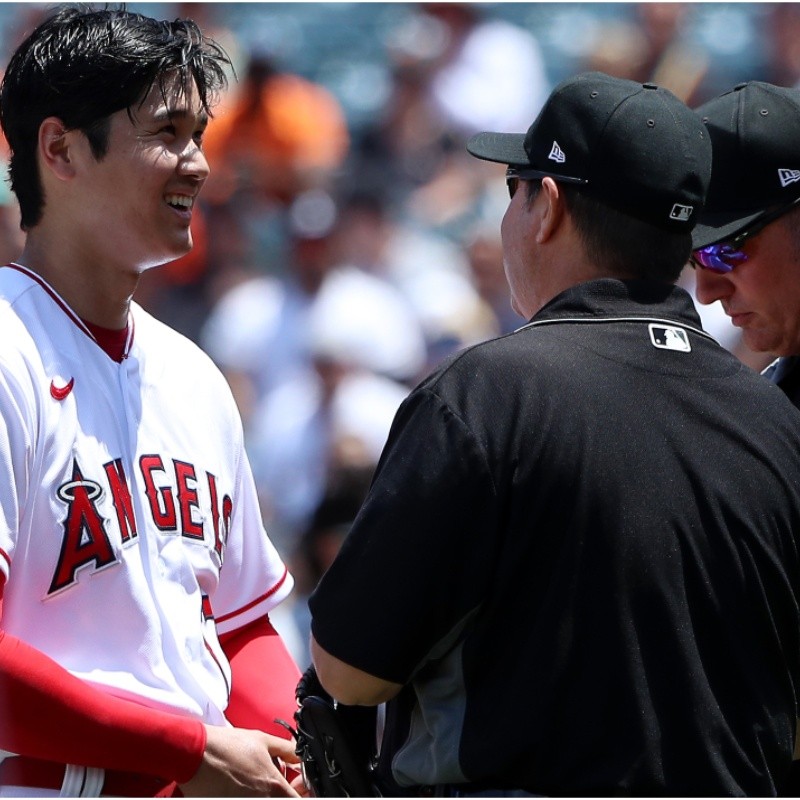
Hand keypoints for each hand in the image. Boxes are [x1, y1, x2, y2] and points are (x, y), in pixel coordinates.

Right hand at [179, 724, 300, 796]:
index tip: (297, 784)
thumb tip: (299, 755)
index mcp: (274, 787)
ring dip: (268, 794)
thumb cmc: (227, 746)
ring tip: (257, 781)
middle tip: (281, 779)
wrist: (195, 755)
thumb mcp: (263, 740)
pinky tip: (246, 786)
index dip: (301, 792)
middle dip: (286, 793)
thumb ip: (287, 749)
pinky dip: (252, 795)